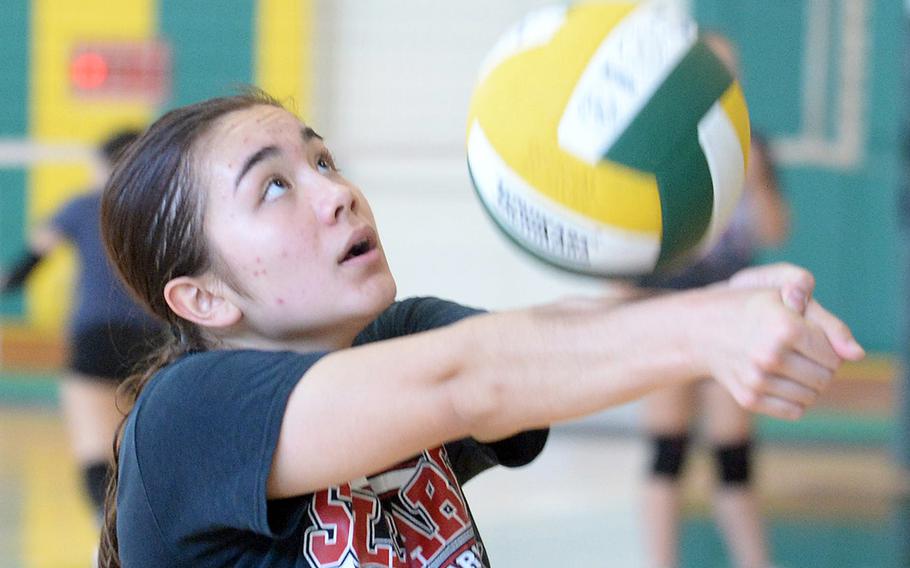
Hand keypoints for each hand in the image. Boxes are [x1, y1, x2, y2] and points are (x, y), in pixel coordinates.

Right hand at [689, 266, 863, 419]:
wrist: (702, 328)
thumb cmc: (754, 308)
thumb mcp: (789, 298)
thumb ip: (830, 324)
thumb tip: (857, 355)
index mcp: (784, 327)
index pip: (835, 355)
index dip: (827, 344)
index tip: (806, 333)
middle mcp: (769, 355)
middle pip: (826, 377)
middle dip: (820, 365)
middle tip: (797, 349)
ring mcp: (757, 380)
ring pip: (812, 397)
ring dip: (807, 383)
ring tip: (788, 363)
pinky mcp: (749, 399)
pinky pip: (795, 411)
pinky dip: (794, 399)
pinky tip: (778, 379)